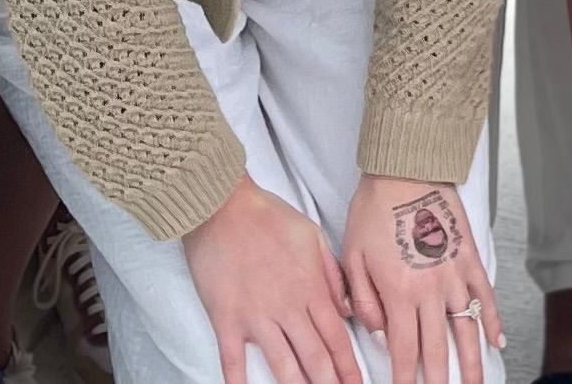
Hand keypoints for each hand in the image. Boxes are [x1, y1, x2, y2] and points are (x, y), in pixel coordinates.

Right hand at [180, 176, 360, 383]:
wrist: (222, 206)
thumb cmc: (268, 216)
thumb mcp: (313, 236)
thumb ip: (333, 275)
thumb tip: (348, 309)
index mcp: (310, 288)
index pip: (336, 337)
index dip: (349, 366)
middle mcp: (287, 307)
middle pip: (315, 357)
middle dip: (330, 383)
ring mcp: (256, 316)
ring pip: (282, 364)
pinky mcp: (226, 318)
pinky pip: (233, 359)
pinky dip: (239, 381)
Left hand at [342, 176, 497, 382]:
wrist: (405, 169)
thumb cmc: (373, 209)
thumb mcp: (353, 257)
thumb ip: (363, 301)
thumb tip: (378, 333)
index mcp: (398, 292)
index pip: (402, 349)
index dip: (403, 378)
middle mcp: (430, 290)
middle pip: (437, 348)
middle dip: (437, 381)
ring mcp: (454, 275)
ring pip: (466, 330)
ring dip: (472, 364)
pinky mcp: (470, 258)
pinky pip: (485, 297)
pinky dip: (492, 321)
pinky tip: (496, 342)